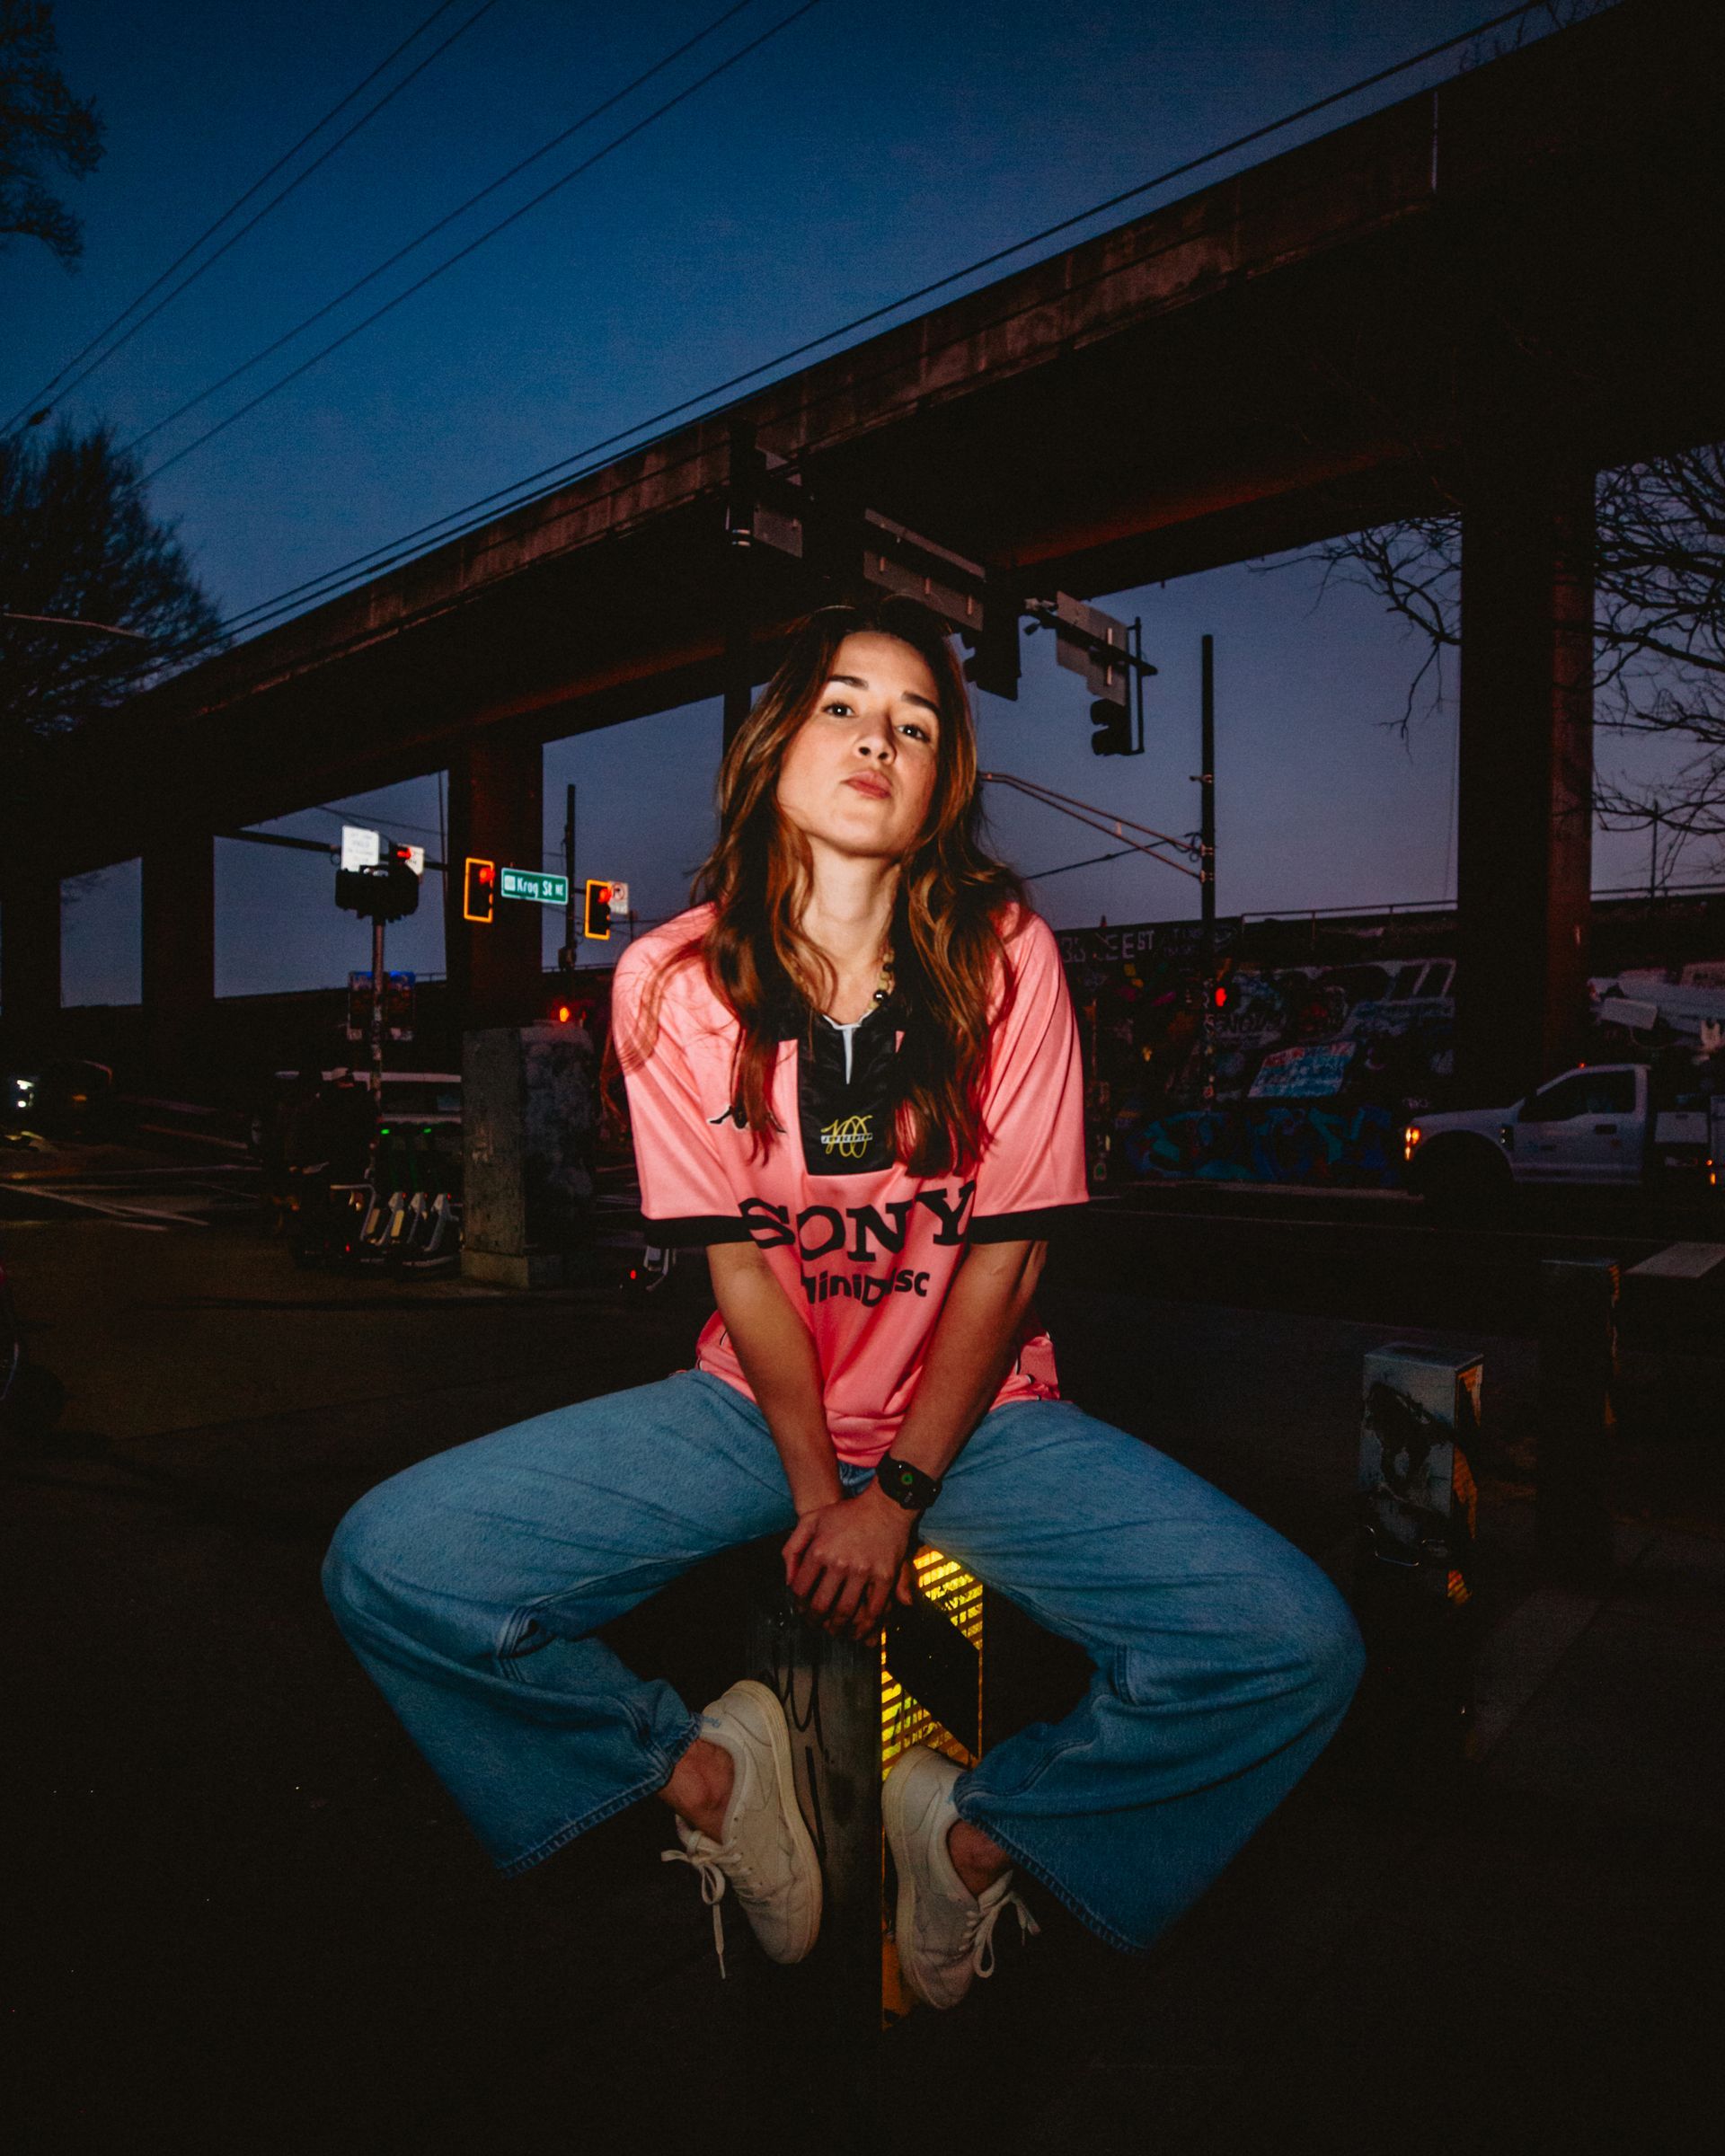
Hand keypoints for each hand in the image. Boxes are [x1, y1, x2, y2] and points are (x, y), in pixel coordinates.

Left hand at [782, 1485, 917, 1640]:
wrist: (884, 1505)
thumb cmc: (846, 1512)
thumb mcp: (811, 1519)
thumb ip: (793, 1548)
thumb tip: (789, 1580)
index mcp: (819, 1551)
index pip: (800, 1589)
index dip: (798, 1604)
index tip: (801, 1609)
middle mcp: (839, 1563)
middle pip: (820, 1605)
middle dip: (814, 1621)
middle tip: (814, 1625)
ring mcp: (862, 1571)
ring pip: (845, 1611)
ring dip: (837, 1628)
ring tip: (834, 1631)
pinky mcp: (884, 1576)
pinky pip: (874, 1609)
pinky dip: (866, 1625)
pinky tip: (860, 1631)